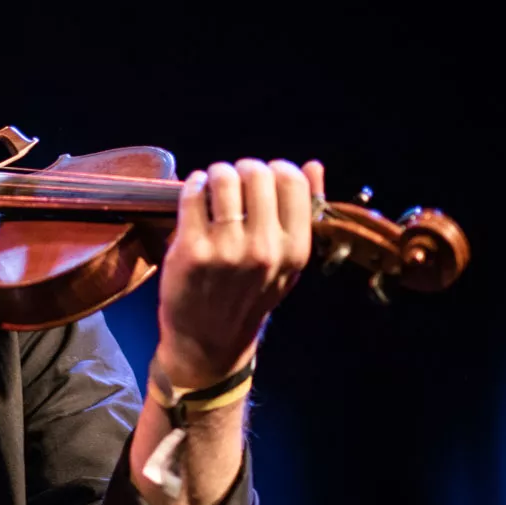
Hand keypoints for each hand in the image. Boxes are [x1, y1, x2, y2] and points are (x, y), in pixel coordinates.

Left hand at [156, 158, 325, 387]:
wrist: (210, 339)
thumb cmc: (250, 295)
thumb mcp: (287, 262)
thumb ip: (303, 213)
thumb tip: (314, 166)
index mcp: (294, 249)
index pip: (292, 181)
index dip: (276, 168)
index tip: (263, 176)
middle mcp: (264, 248)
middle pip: (257, 174)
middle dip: (244, 168)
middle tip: (234, 179)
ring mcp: (226, 250)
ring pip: (224, 179)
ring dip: (217, 173)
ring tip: (213, 183)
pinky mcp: (191, 251)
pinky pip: (192, 196)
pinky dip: (193, 185)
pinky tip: (195, 192)